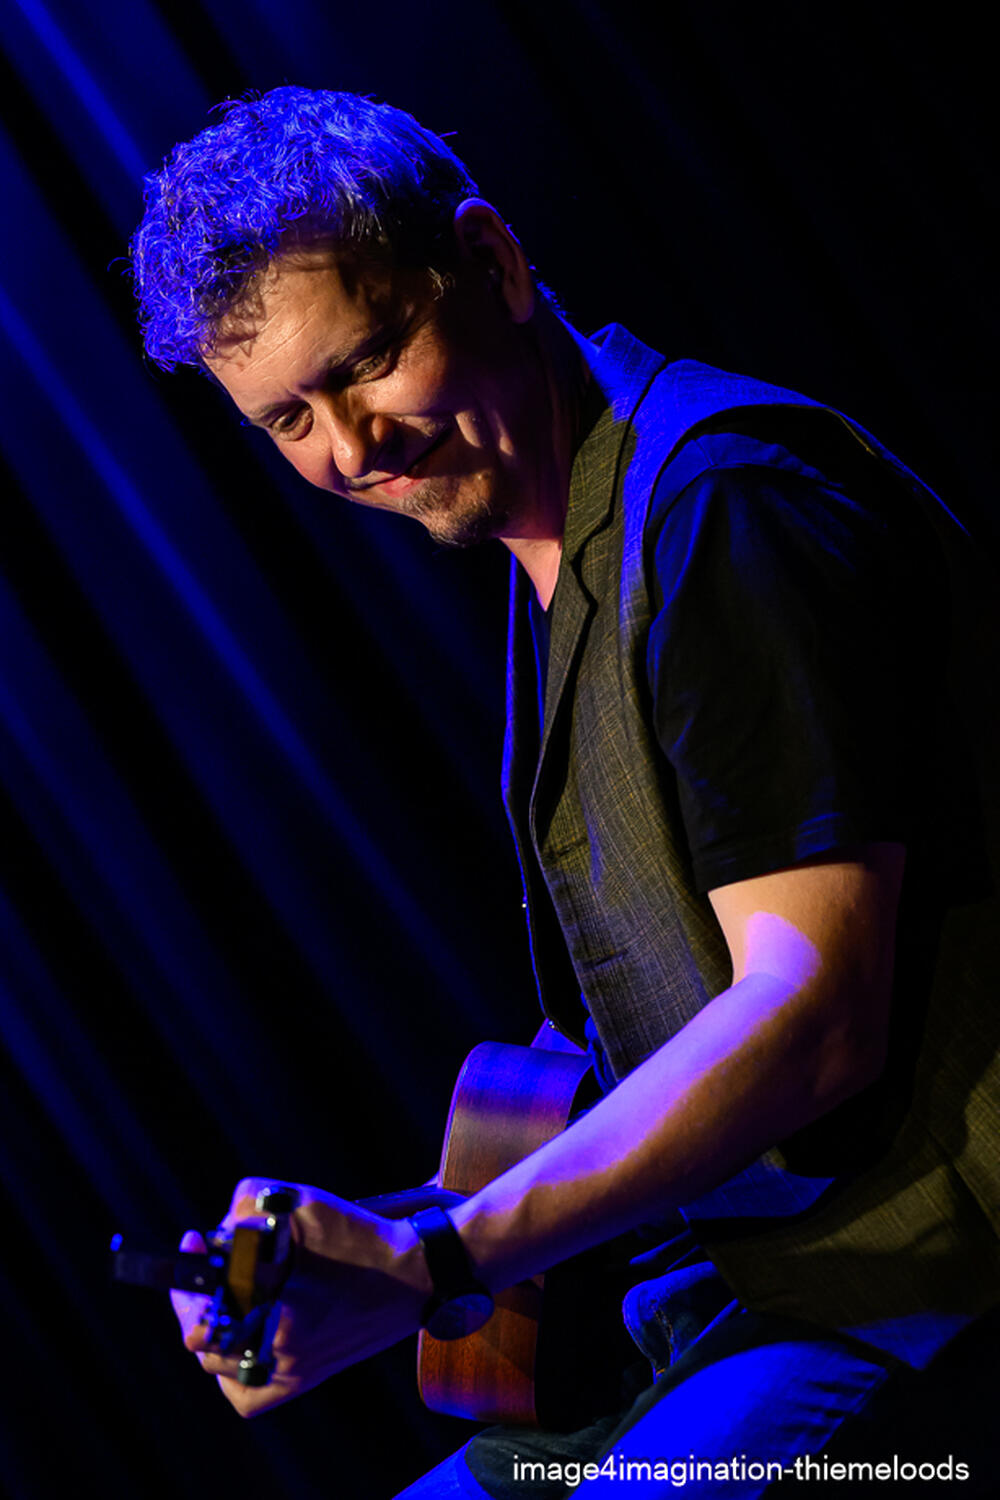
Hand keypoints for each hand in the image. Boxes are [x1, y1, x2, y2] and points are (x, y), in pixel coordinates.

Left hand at [170, 1178, 431, 1416]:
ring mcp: (293, 1375)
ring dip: (212, 1324)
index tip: (193, 1240)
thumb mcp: (301, 1204)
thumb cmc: (360, 1237)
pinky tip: (238, 1333)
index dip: (189, 1273)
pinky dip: (232, 1366)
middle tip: (204, 1259)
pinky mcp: (306, 1378)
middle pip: (204, 1340)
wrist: (415, 1274)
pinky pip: (248, 1390)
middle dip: (198, 1295)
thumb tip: (217, 1234)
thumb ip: (248, 1207)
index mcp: (275, 1319)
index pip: (202, 1314)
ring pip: (220, 1365)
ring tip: (222, 1288)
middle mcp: (280, 1358)